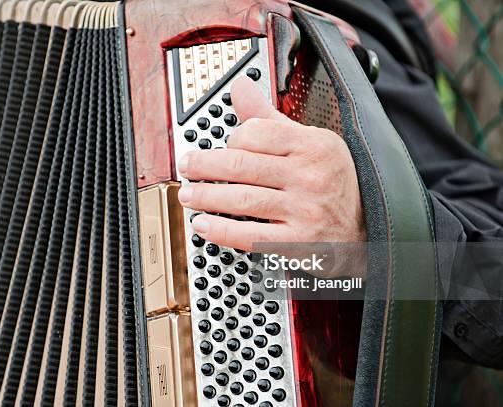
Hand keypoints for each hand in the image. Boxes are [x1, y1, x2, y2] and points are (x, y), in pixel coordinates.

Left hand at [177, 76, 365, 253]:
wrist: (368, 228)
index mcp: (313, 145)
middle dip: (204, 165)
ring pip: (242, 200)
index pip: (256, 133)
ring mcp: (305, 211)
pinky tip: (203, 225)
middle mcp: (310, 176)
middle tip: (187, 166)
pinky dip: (221, 230)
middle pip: (241, 165)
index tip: (218, 147)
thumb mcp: (310, 143)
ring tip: (188, 194)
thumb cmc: (333, 182)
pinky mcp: (298, 243)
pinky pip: (250, 235)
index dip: (230, 139)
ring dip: (206, 196)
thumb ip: (270, 118)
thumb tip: (240, 87)